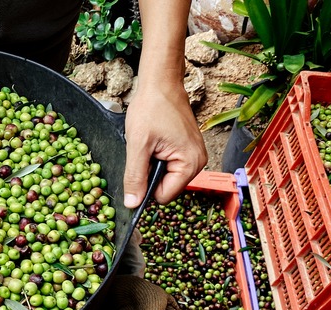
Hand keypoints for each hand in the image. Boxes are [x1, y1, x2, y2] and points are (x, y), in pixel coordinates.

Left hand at [123, 80, 206, 206]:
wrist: (161, 83)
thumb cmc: (152, 108)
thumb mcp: (137, 145)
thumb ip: (135, 177)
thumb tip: (132, 204)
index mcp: (190, 164)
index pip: (163, 196)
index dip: (146, 187)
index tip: (139, 167)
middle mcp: (198, 163)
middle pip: (166, 188)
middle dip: (150, 174)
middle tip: (145, 150)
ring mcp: (195, 156)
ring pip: (165, 177)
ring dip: (153, 165)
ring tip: (151, 144)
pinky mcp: (188, 150)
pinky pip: (169, 166)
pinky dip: (158, 158)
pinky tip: (156, 142)